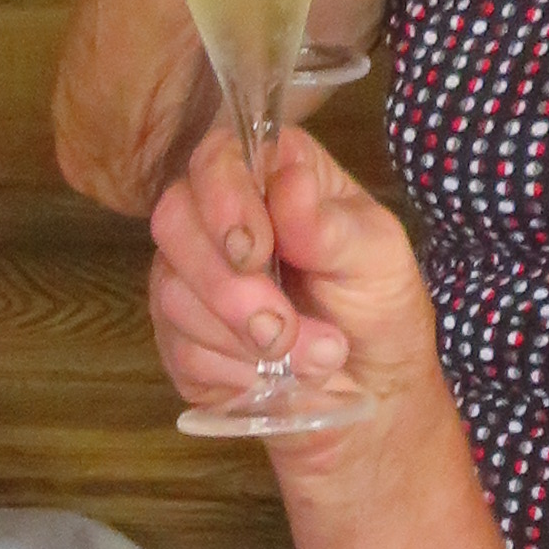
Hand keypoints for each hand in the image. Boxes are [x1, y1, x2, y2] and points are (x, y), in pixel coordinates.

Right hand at [147, 119, 437, 427]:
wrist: (371, 390)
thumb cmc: (377, 305)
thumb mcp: (377, 259)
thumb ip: (330, 226)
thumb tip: (289, 182)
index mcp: (270, 175)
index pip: (217, 158)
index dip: (224, 201)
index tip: (256, 252)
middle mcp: (216, 217)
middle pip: (174, 221)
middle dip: (226, 285)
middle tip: (281, 330)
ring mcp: (189, 278)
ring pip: (172, 293)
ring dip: (241, 339)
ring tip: (311, 360)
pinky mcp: (179, 337)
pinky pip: (178, 349)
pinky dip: (233, 371)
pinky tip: (274, 376)